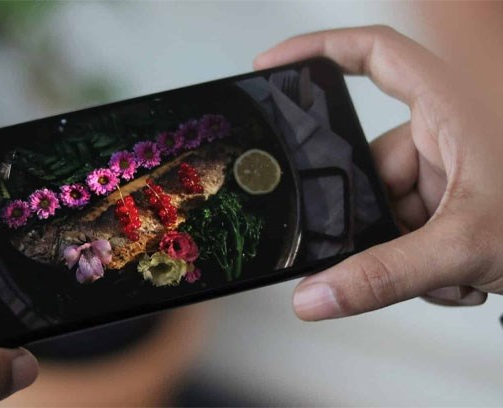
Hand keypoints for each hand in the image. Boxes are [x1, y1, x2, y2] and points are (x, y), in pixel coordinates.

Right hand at [254, 26, 502, 319]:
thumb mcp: (465, 245)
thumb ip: (385, 275)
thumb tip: (316, 293)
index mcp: (451, 105)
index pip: (374, 54)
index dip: (319, 50)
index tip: (273, 65)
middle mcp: (449, 129)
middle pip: (372, 161)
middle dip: (380, 216)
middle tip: (403, 247)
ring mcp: (455, 166)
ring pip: (394, 203)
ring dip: (409, 248)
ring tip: (447, 273)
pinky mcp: (460, 198)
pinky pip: (415, 223)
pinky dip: (427, 257)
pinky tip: (462, 277)